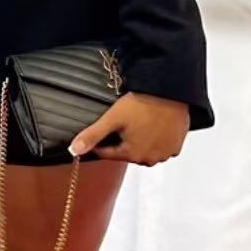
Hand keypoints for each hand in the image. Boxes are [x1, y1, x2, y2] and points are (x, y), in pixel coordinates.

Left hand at [69, 92, 188, 165]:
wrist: (170, 92)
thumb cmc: (142, 104)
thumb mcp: (112, 118)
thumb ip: (92, 135)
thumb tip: (73, 150)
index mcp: (132, 154)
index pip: (107, 153)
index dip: (101, 141)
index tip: (104, 127)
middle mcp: (149, 159)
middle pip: (127, 152)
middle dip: (122, 140)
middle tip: (125, 122)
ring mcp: (164, 154)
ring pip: (144, 151)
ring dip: (140, 142)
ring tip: (139, 123)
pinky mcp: (176, 146)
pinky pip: (161, 147)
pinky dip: (156, 140)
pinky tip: (154, 126)